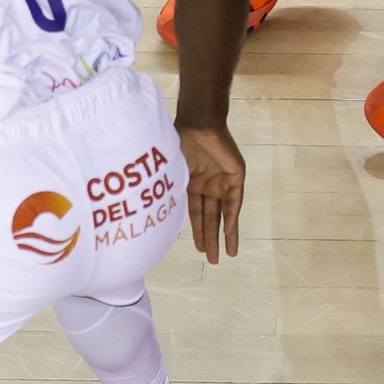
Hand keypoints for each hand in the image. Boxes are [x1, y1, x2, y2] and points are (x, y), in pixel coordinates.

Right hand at [178, 123, 244, 264]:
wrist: (199, 123)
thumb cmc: (180, 141)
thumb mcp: (170, 168)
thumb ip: (166, 186)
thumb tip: (149, 207)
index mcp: (191, 182)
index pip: (195, 212)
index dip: (196, 230)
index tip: (198, 248)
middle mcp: (208, 184)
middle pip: (209, 217)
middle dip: (210, 238)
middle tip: (212, 260)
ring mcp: (222, 181)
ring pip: (222, 214)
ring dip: (223, 235)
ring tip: (224, 256)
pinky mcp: (235, 177)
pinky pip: (234, 204)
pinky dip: (232, 221)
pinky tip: (232, 238)